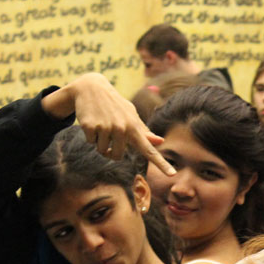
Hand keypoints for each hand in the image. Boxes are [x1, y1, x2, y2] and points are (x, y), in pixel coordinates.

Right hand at [47, 73, 172, 175]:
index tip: (172, 174)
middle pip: (117, 156)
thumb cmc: (115, 105)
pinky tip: (92, 121)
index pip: (150, 150)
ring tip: (101, 125)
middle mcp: (122, 128)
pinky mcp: (90, 126)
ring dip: (100, 142)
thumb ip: (144, 131)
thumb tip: (161, 142)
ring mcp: (106, 127)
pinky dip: (90, 135)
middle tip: (109, 134)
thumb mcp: (131, 115)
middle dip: (111, 151)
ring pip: (102, 151)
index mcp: (135, 127)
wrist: (91, 88)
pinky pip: (90, 142)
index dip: (161, 163)